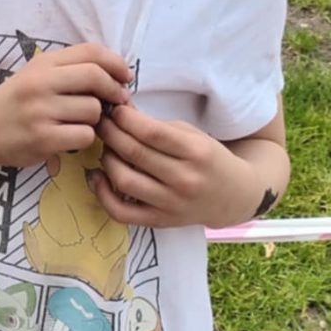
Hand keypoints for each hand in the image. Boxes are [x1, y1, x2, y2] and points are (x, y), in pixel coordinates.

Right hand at [0, 44, 134, 170]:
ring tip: (80, 122)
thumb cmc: (14, 102)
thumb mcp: (36, 75)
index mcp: (42, 63)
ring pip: (93, 110)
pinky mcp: (42, 138)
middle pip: (96, 77)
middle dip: (114, 91)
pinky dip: (84, 138)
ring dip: (95, 119)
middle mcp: (40, 83)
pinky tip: (70, 138)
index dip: (116, 63)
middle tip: (117, 101)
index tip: (125, 77)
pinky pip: (84, 135)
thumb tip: (117, 76)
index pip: (91, 52)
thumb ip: (69, 69)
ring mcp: (40, 111)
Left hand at [90, 105, 256, 228]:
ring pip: (124, 181)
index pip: (151, 132)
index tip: (114, 110)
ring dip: (106, 159)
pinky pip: (121, 212)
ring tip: (106, 148)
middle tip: (101, 123)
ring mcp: (172, 204)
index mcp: (196, 152)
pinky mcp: (160, 221)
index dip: (125, 118)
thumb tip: (119, 109)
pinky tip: (97, 176)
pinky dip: (102, 194)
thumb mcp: (191, 134)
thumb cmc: (207, 158)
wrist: (233, 196)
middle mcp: (185, 180)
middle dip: (110, 133)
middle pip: (134, 153)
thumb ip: (156, 124)